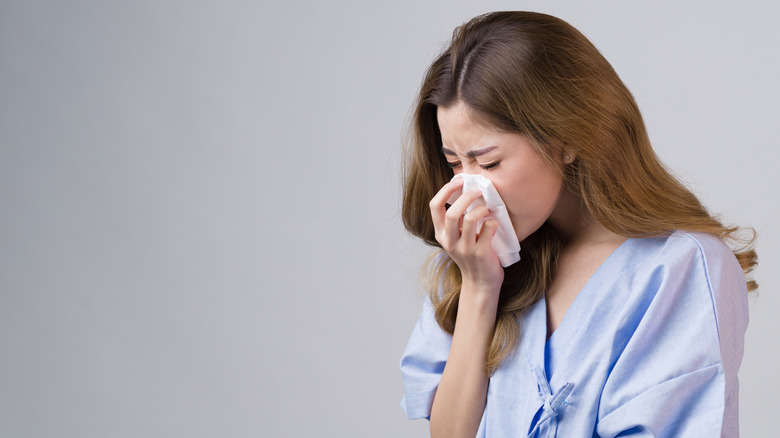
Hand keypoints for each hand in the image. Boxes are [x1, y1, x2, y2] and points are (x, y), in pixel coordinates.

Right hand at [429, 178, 504, 292]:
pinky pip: (488, 229)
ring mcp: (464, 249)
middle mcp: (449, 242)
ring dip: (481, 209)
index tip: (459, 180)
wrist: (480, 283)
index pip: (434, 206)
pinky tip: (494, 224)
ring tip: (487, 210)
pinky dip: (493, 223)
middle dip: (466, 196)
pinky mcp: (480, 254)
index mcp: (440, 234)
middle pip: (452, 213)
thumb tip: (466, 191)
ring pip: (470, 219)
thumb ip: (456, 220)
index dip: (445, 190)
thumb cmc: (470, 255)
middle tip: (478, 191)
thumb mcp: (456, 238)